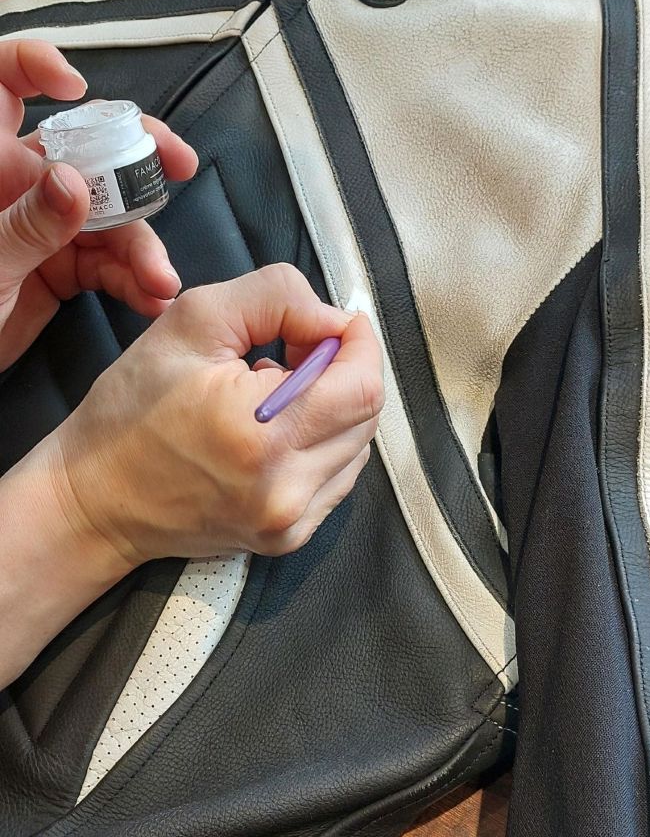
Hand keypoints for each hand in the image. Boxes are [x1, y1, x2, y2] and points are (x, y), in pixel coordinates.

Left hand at [0, 39, 197, 370]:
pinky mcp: (59, 269)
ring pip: (108, 216)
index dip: (34, 68)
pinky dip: (133, 281)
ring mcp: (44, 227)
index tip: (72, 88)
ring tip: (160, 281)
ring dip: (142, 246)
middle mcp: (19, 185)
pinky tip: (151, 297)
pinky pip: (107, 265)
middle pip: (86, 147)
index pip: (4, 85)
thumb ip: (26, 224)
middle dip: (136, 152)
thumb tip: (75, 184)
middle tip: (177, 164)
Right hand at [48, 263, 383, 563]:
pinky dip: (319, 445)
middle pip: (367, 415)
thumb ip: (275, 299)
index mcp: (263, 434)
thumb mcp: (191, 322)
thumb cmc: (131, 411)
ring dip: (331, 409)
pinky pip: (336, 478)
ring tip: (272, 397)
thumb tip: (332, 320)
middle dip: (342, 371)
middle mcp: (286, 488)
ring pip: (357, 446)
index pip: (363, 384)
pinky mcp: (287, 538)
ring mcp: (289, 521)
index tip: (326, 324)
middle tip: (291, 353)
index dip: (356, 343)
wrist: (96, 500)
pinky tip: (272, 433)